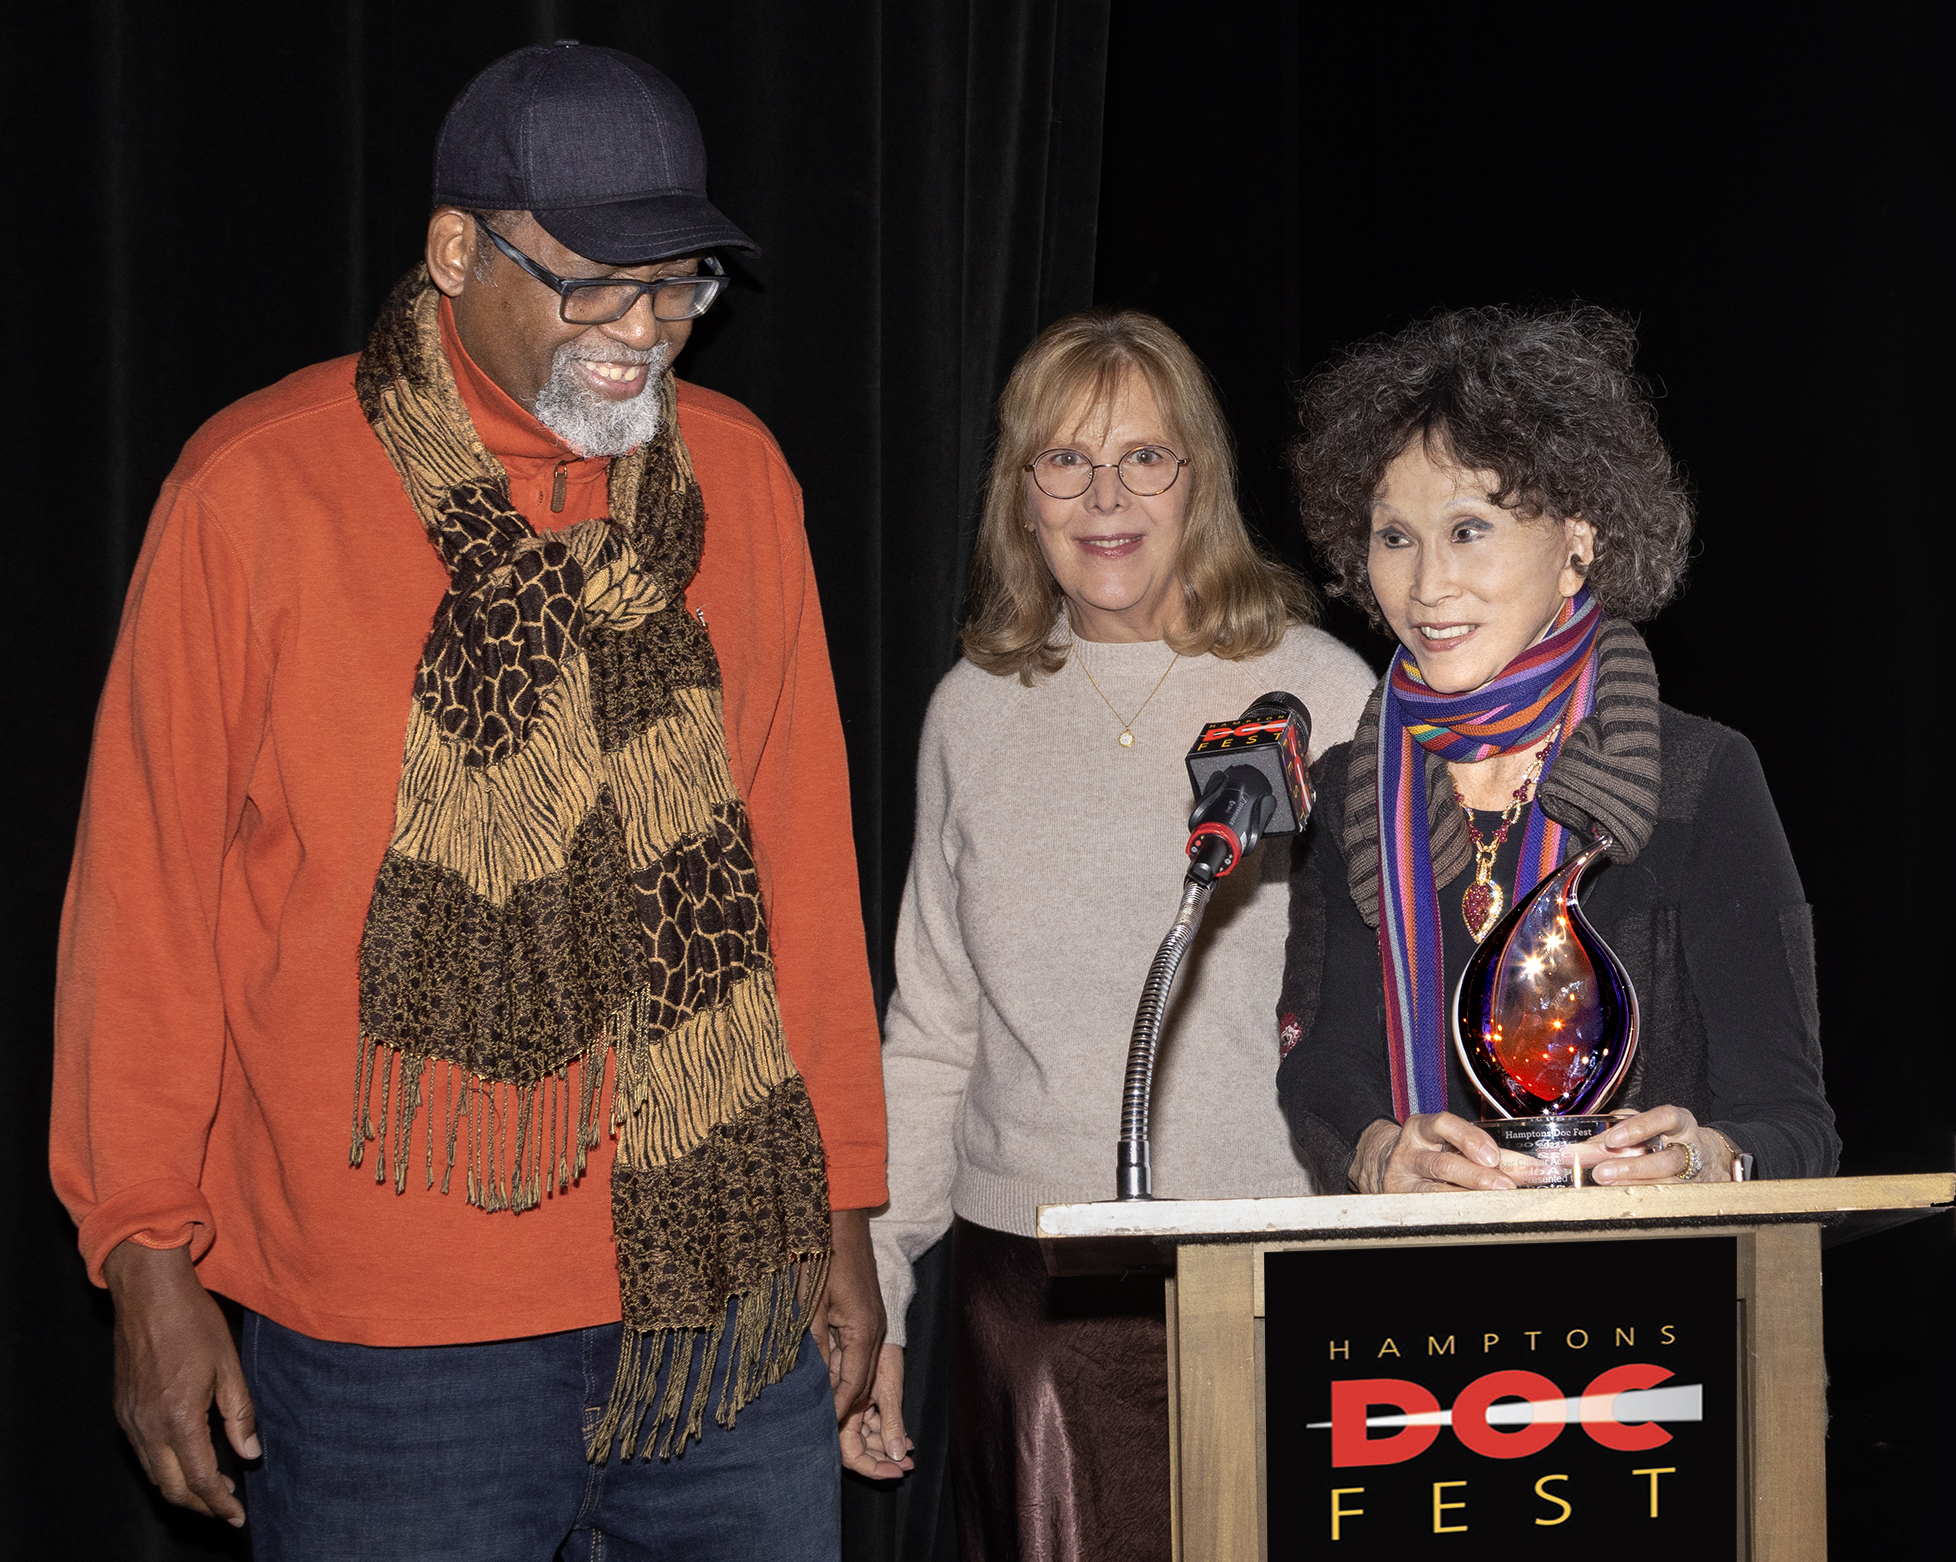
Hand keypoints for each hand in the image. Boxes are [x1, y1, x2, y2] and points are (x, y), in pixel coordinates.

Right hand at [103, 1240, 258, 1525]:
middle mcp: (147, 1427)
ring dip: (182, 1488)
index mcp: (178, 1418)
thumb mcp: (228, 1365)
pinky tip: (187, 1457)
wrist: (148, 1294)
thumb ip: (239, 1414)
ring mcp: (130, 1420)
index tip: (237, 1516)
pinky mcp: (122, 1410)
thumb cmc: (193, 1322)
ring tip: (213, 1487)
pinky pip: (142, 1453)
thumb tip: (250, 1453)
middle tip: (226, 1508)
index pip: (201, 1480)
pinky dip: (165, 1467)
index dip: (220, 1504)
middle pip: (172, 1488)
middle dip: (200, 1505)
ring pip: (153, 1474)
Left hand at [810, 1209, 904, 1479]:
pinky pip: (855, 1346)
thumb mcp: (808, 1304)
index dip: (835, 1412)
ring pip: (858, 1364)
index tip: (818, 1431)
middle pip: (861, 1380)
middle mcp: (875, 1329)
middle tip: (815, 1425)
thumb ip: (809, 1345)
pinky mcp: (864, 1309)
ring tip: (815, 1403)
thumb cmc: (821, 1253)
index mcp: (865, 1332)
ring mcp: (872, 1318)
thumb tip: (803, 1383)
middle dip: (840, 1404)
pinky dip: (839, 1362)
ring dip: (839, 1383)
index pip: (853, 1388)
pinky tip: (819, 1367)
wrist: (839, 1213)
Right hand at [840, 1342, 914, 1478]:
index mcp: (843, 1410)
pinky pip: (871, 1426)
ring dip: (886, 1448)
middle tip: (906, 1465)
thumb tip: (897, 1455)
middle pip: (858, 1450)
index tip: (895, 1472)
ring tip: (908, 1453)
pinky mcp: (862, 1401)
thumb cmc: (883, 1354)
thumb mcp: (890, 1390)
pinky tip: (904, 1439)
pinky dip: (887, 1433)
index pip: (851, 1454)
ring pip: (866, 1439)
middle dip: (882, 1460)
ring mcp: (853, 1407)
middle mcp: (844, 1412)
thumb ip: (892, 1423)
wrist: (883, 1327)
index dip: (872, 1468)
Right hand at [1351, 1113, 1536, 1193]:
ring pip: (1437, 1190)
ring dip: (1472, 1196)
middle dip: (1481, 1175)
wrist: (1382, 1164)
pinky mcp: (1403, 1203)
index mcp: (1421, 1128)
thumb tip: (1533, 1167)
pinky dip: (1458, 1210)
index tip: (1500, 1156)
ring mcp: (1405, 1182)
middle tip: (1509, 1185)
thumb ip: (1485, 1149)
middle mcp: (1409, 1153)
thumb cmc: (1427, 1151)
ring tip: (1498, 1200)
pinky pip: (1432, 1208)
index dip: (1474, 1139)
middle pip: (1443, 1164)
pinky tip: (1478, 1214)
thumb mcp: (1448, 1140)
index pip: (1445, 1126)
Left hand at [1584, 1105, 1735, 1183]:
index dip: (1639, 1127)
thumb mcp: (1647, 1124)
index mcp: (1681, 1123)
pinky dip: (1638, 1194)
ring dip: (1632, 1185)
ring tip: (1606, 1184)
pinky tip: (1618, 1193)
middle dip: (1631, 1168)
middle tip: (1600, 1172)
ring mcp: (1691, 1176)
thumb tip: (1585, 1145)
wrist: (1707, 1156)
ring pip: (1666, 1185)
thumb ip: (1617, 1129)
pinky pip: (1662, 1197)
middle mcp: (1690, 1149)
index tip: (1612, 1139)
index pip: (1666, 1118)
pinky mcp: (1687, 1195)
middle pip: (1666, 1162)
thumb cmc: (1667, 1136)